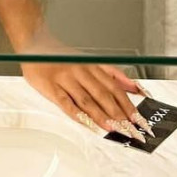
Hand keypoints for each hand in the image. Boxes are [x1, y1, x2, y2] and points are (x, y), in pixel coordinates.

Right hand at [22, 55, 153, 141]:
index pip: (115, 87)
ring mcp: (65, 78)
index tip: (141, 121)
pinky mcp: (50, 86)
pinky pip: (65, 102)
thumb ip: (112, 74)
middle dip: (120, 115)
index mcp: (92, 66)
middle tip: (132, 131)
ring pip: (87, 99)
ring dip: (102, 116)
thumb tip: (135, 87)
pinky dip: (77, 114)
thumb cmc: (63, 57)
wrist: (35, 44)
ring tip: (115, 130)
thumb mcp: (90, 60)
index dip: (129, 105)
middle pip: (104, 95)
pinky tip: (87, 124)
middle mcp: (81, 71)